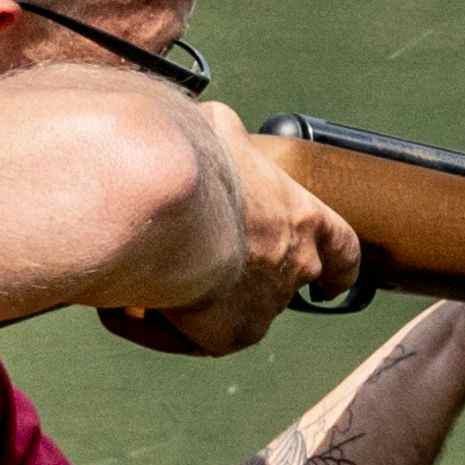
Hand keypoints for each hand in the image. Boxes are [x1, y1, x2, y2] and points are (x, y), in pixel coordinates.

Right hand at [104, 106, 360, 358]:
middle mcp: (294, 265)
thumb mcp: (217, 131)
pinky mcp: (229, 334)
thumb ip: (223, 141)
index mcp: (300, 216)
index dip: (338, 265)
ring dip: (195, 299)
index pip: (340, 247)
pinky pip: (189, 336)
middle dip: (246, 280)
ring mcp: (266, 304)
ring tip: (141, 280)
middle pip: (282, 281)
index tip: (334, 284)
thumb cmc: (194, 160)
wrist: (171, 202)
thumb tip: (211, 128)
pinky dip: (157, 324)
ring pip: (230, 309)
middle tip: (202, 271)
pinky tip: (124, 305)